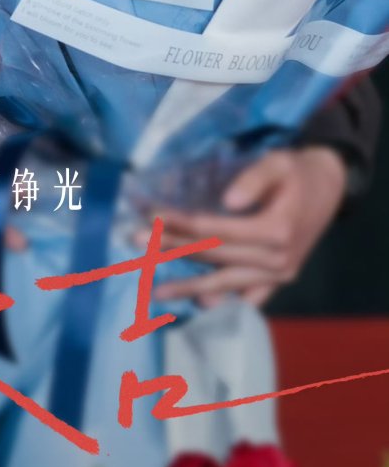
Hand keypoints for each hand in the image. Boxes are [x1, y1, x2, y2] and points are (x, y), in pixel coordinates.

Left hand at [146, 146, 346, 308]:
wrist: (331, 187)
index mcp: (274, 230)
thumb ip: (253, 180)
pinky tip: (201, 304)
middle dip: (172, 248)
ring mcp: (279, 275)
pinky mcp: (281, 281)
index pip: (213, 229)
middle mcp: (276, 260)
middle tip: (134, 243)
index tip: (149, 216)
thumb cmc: (298, 172)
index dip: (179, 223)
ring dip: (189, 285)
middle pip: (213, 255)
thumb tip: (228, 202)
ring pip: (226, 282)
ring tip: (156, 292)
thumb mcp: (278, 162)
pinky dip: (226, 302)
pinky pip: (251, 298)